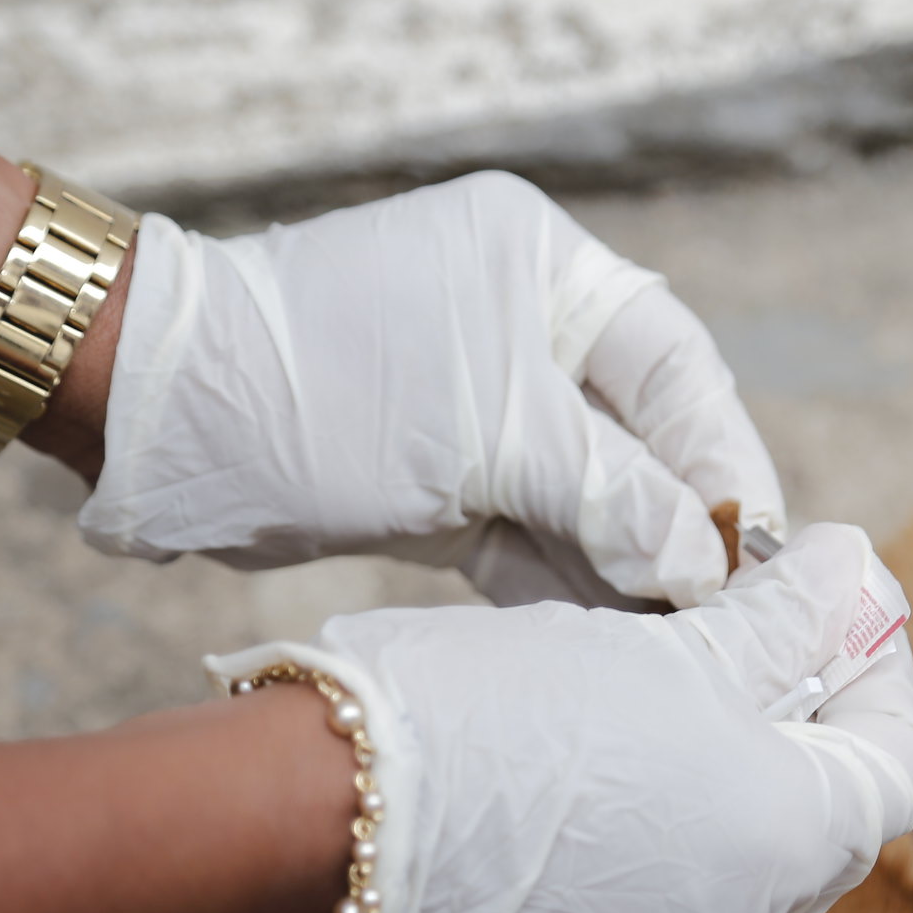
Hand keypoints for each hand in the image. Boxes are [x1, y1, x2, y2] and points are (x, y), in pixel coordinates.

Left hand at [79, 171, 782, 606]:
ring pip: (582, 494)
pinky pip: (525, 530)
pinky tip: (605, 639)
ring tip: (676, 643)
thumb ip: (611, 496)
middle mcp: (519, 327)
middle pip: (635, 437)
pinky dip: (559, 581)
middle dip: (676, 526)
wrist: (152, 417)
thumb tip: (704, 568)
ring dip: (622, 566)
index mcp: (544, 269)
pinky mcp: (439, 475)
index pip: (673, 366)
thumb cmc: (322, 387)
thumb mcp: (487, 437)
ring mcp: (477, 405)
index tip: (760, 544)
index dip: (725, 458)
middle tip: (730, 612)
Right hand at [208, 524, 912, 912]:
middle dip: (807, 709)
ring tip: (684, 663)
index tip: (833, 596)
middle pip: (824, 809)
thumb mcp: (671, 647)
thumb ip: (784, 620)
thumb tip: (856, 573)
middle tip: (765, 618)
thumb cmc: (514, 714)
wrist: (342, 809)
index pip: (895, 764)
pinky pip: (665, 873)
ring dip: (735, 754)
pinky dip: (669, 803)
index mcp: (786, 848)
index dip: (878, 669)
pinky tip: (617, 735)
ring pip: (742, 842)